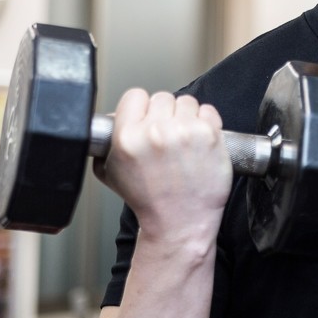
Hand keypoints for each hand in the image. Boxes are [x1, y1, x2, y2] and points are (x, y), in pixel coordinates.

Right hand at [93, 89, 232, 240]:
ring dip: (186, 116)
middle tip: (166, 136)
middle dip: (164, 114)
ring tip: (183, 140)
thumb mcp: (112, 172)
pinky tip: (198, 142)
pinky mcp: (210, 135)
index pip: (134, 96)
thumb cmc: (148, 200)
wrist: (180, 222)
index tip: (146, 119)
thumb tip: (115, 115)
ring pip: (186, 101)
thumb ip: (107, 141)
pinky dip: (206, 122)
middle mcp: (155, 132)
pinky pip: (208, 110)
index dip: (140, 107)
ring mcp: (185, 132)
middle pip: (161, 97)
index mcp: (128, 138)